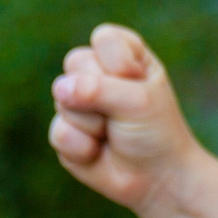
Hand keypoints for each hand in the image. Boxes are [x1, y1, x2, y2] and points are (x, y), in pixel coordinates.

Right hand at [48, 24, 200, 216]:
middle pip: (76, 62)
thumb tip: (60, 90)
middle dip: (103, 93)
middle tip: (126, 114)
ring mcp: (77, 102)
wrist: (158, 179)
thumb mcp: (138, 102)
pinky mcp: (65, 132)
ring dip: (94, 124)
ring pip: (63, 99)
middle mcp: (97, 74)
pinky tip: (99, 153)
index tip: (140, 84)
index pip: (104, 38)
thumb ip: (100, 89)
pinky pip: (59, 132)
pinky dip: (84, 148)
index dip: (119, 64)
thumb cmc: (156, 132)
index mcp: (124, 56)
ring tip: (114, 134)